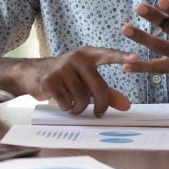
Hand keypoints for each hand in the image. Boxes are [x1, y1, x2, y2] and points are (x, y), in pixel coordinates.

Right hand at [20, 47, 134, 115]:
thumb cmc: (65, 76)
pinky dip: (66, 107)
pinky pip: (67, 103)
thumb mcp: (86, 81)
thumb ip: (108, 92)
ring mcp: (62, 68)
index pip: (108, 55)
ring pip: (82, 99)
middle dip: (100, 105)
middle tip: (99, 113)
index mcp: (88, 55)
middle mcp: (76, 58)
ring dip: (79, 108)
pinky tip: (62, 101)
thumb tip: (127, 106)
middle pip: (98, 88)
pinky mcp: (50, 80)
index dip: (122, 57)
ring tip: (73, 104)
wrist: (32, 73)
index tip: (136, 59)